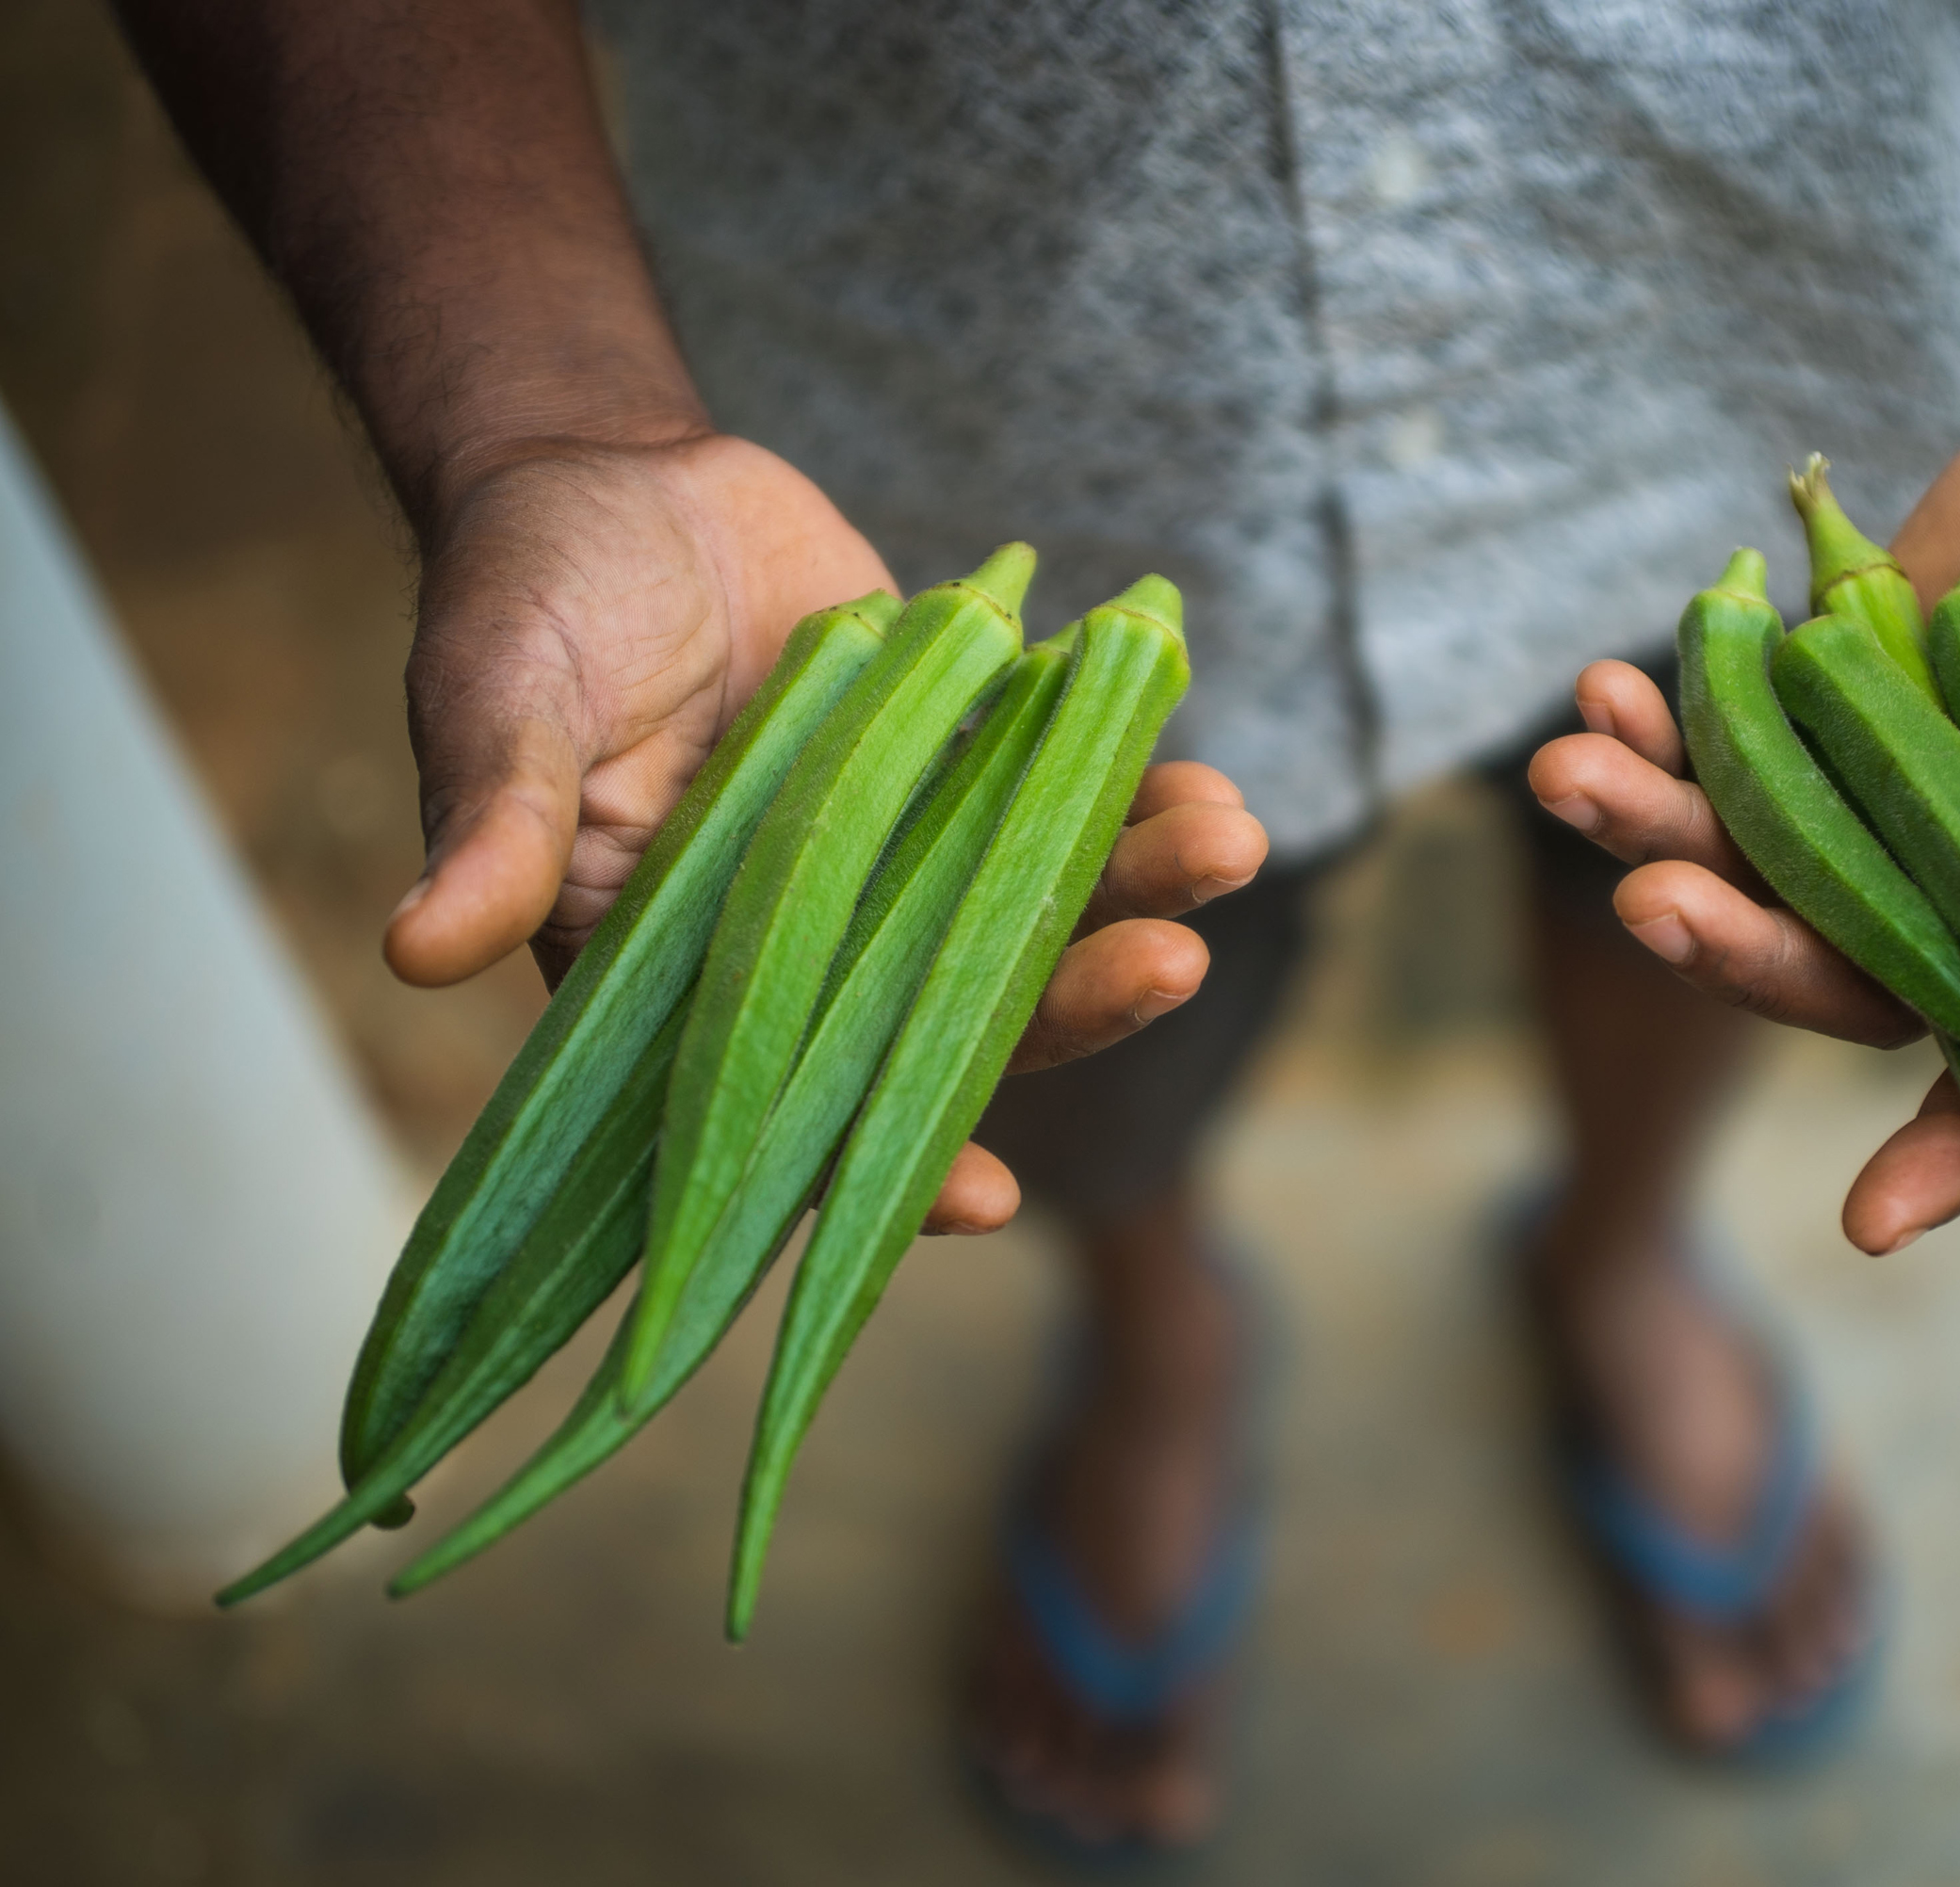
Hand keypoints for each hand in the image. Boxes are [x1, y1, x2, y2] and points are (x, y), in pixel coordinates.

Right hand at [386, 428, 1265, 1237]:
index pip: (792, 1109)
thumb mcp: (493, 704)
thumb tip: (416, 950)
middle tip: (1173, 965)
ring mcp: (901, 855)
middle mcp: (813, 942)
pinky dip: (1136, 792)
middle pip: (956, 1015)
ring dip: (1135, 894)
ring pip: (1031, 911)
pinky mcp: (959, 762)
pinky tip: (1211, 786)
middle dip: (1072, 1002)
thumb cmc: (526, 601)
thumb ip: (494, 828)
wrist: (611, 471)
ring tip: (1229, 844)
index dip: (882, 1161)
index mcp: (692, 977)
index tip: (990, 1196)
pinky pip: (1060, 796)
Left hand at [1529, 397, 1959, 1251]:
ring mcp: (1883, 812)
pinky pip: (1720, 762)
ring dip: (1658, 835)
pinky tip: (1602, 692)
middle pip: (1854, 969)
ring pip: (1759, 874)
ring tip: (1567, 769)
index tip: (1872, 1221)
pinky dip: (1656, 737)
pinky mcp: (1815, 732)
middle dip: (1746, 950)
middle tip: (1650, 900)